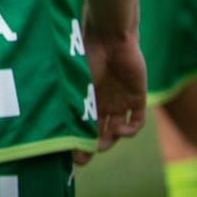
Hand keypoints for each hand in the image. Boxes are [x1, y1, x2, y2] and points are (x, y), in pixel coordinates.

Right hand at [78, 28, 146, 163]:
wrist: (110, 39)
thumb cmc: (86, 59)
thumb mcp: (75, 87)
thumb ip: (72, 110)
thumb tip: (60, 137)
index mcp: (85, 97)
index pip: (81, 126)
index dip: (77, 142)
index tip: (69, 156)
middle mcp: (102, 102)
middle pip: (98, 132)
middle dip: (91, 147)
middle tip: (83, 157)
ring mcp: (119, 102)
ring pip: (116, 131)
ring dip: (109, 140)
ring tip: (101, 141)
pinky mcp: (136, 99)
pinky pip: (136, 122)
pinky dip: (129, 131)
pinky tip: (119, 128)